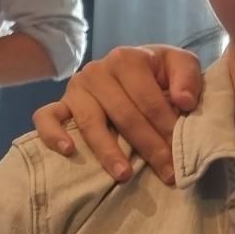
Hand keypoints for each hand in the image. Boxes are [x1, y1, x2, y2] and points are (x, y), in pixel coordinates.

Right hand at [31, 45, 201, 185]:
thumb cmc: (159, 71)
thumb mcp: (180, 64)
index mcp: (127, 58)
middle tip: (166, 172)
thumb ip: (187, 78)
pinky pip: (46, 117)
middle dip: (148, 146)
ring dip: (107, 150)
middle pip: (124, 114)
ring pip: (90, 122)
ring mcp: (76, 87)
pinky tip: (68, 151)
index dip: (166, 127)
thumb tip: (184, 102)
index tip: (180, 153)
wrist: (134, 67)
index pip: (148, 99)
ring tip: (124, 175)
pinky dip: (53, 134)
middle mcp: (97, 70)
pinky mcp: (60, 103)